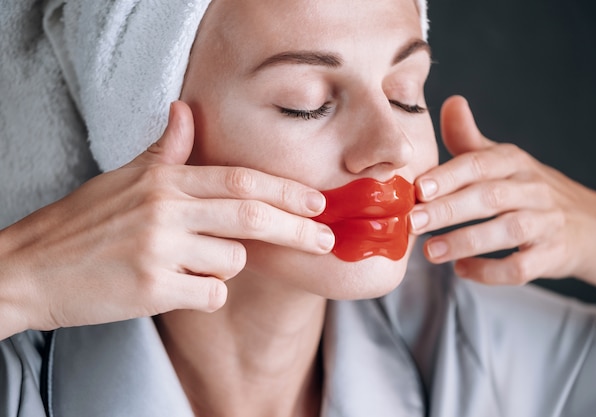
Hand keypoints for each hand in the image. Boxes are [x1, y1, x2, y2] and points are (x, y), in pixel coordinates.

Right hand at [0, 101, 333, 338]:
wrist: (30, 267)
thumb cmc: (83, 223)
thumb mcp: (123, 179)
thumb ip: (164, 152)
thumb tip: (183, 112)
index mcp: (164, 181)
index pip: (239, 180)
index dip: (284, 190)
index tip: (317, 202)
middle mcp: (165, 211)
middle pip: (251, 217)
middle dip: (297, 229)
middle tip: (324, 239)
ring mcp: (158, 250)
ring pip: (231, 261)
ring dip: (226, 265)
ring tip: (191, 262)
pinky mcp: (151, 289)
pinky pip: (210, 294)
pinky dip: (206, 292)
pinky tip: (177, 286)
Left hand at [410, 96, 595, 294]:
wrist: (586, 224)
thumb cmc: (526, 189)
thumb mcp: (501, 160)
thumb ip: (469, 139)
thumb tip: (451, 102)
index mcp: (514, 163)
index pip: (481, 164)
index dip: (450, 175)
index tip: (420, 187)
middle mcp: (532, 189)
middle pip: (490, 197)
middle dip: (449, 209)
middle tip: (414, 221)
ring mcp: (545, 223)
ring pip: (507, 232)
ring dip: (465, 242)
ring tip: (430, 251)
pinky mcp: (552, 256)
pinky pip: (521, 267)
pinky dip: (490, 272)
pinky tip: (462, 270)